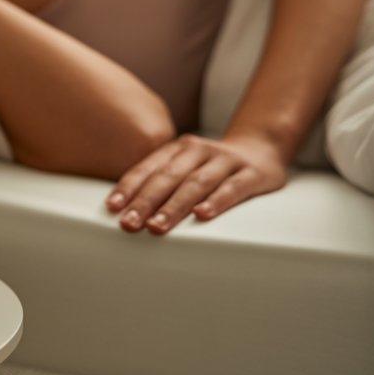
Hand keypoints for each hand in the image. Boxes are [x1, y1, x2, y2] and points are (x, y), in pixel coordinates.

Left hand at [104, 134, 287, 233]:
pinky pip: (232, 189)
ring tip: (156, 226)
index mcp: (177, 149)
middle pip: (168, 177)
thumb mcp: (184, 166)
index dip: (129, 187)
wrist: (260, 148)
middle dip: (146, 201)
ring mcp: (226, 161)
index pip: (148, 168)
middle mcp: (199, 150)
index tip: (112, 208)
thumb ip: (159, 181)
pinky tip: (201, 215)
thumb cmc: (210, 167)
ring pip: (196, 183)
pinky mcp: (253, 174)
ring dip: (174, 206)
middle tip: (129, 224)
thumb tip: (122, 210)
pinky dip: (216, 202)